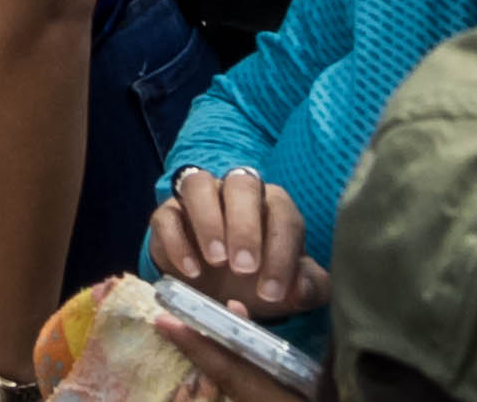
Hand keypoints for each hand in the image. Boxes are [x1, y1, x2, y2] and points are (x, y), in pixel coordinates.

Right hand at [150, 166, 319, 318]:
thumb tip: (303, 289)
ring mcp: (198, 200)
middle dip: (244, 226)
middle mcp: (236, 194)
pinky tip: (190, 272)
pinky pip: (166, 214)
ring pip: (199, 184)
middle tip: (244, 268)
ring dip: (208, 220)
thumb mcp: (289, 291)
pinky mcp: (167, 216)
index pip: (282, 215)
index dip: (280, 252)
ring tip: (215, 260)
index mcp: (272, 207)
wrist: (217, 292)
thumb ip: (309, 288)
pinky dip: (176, 241)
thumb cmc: (259, 284)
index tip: (272, 291)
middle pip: (242, 184)